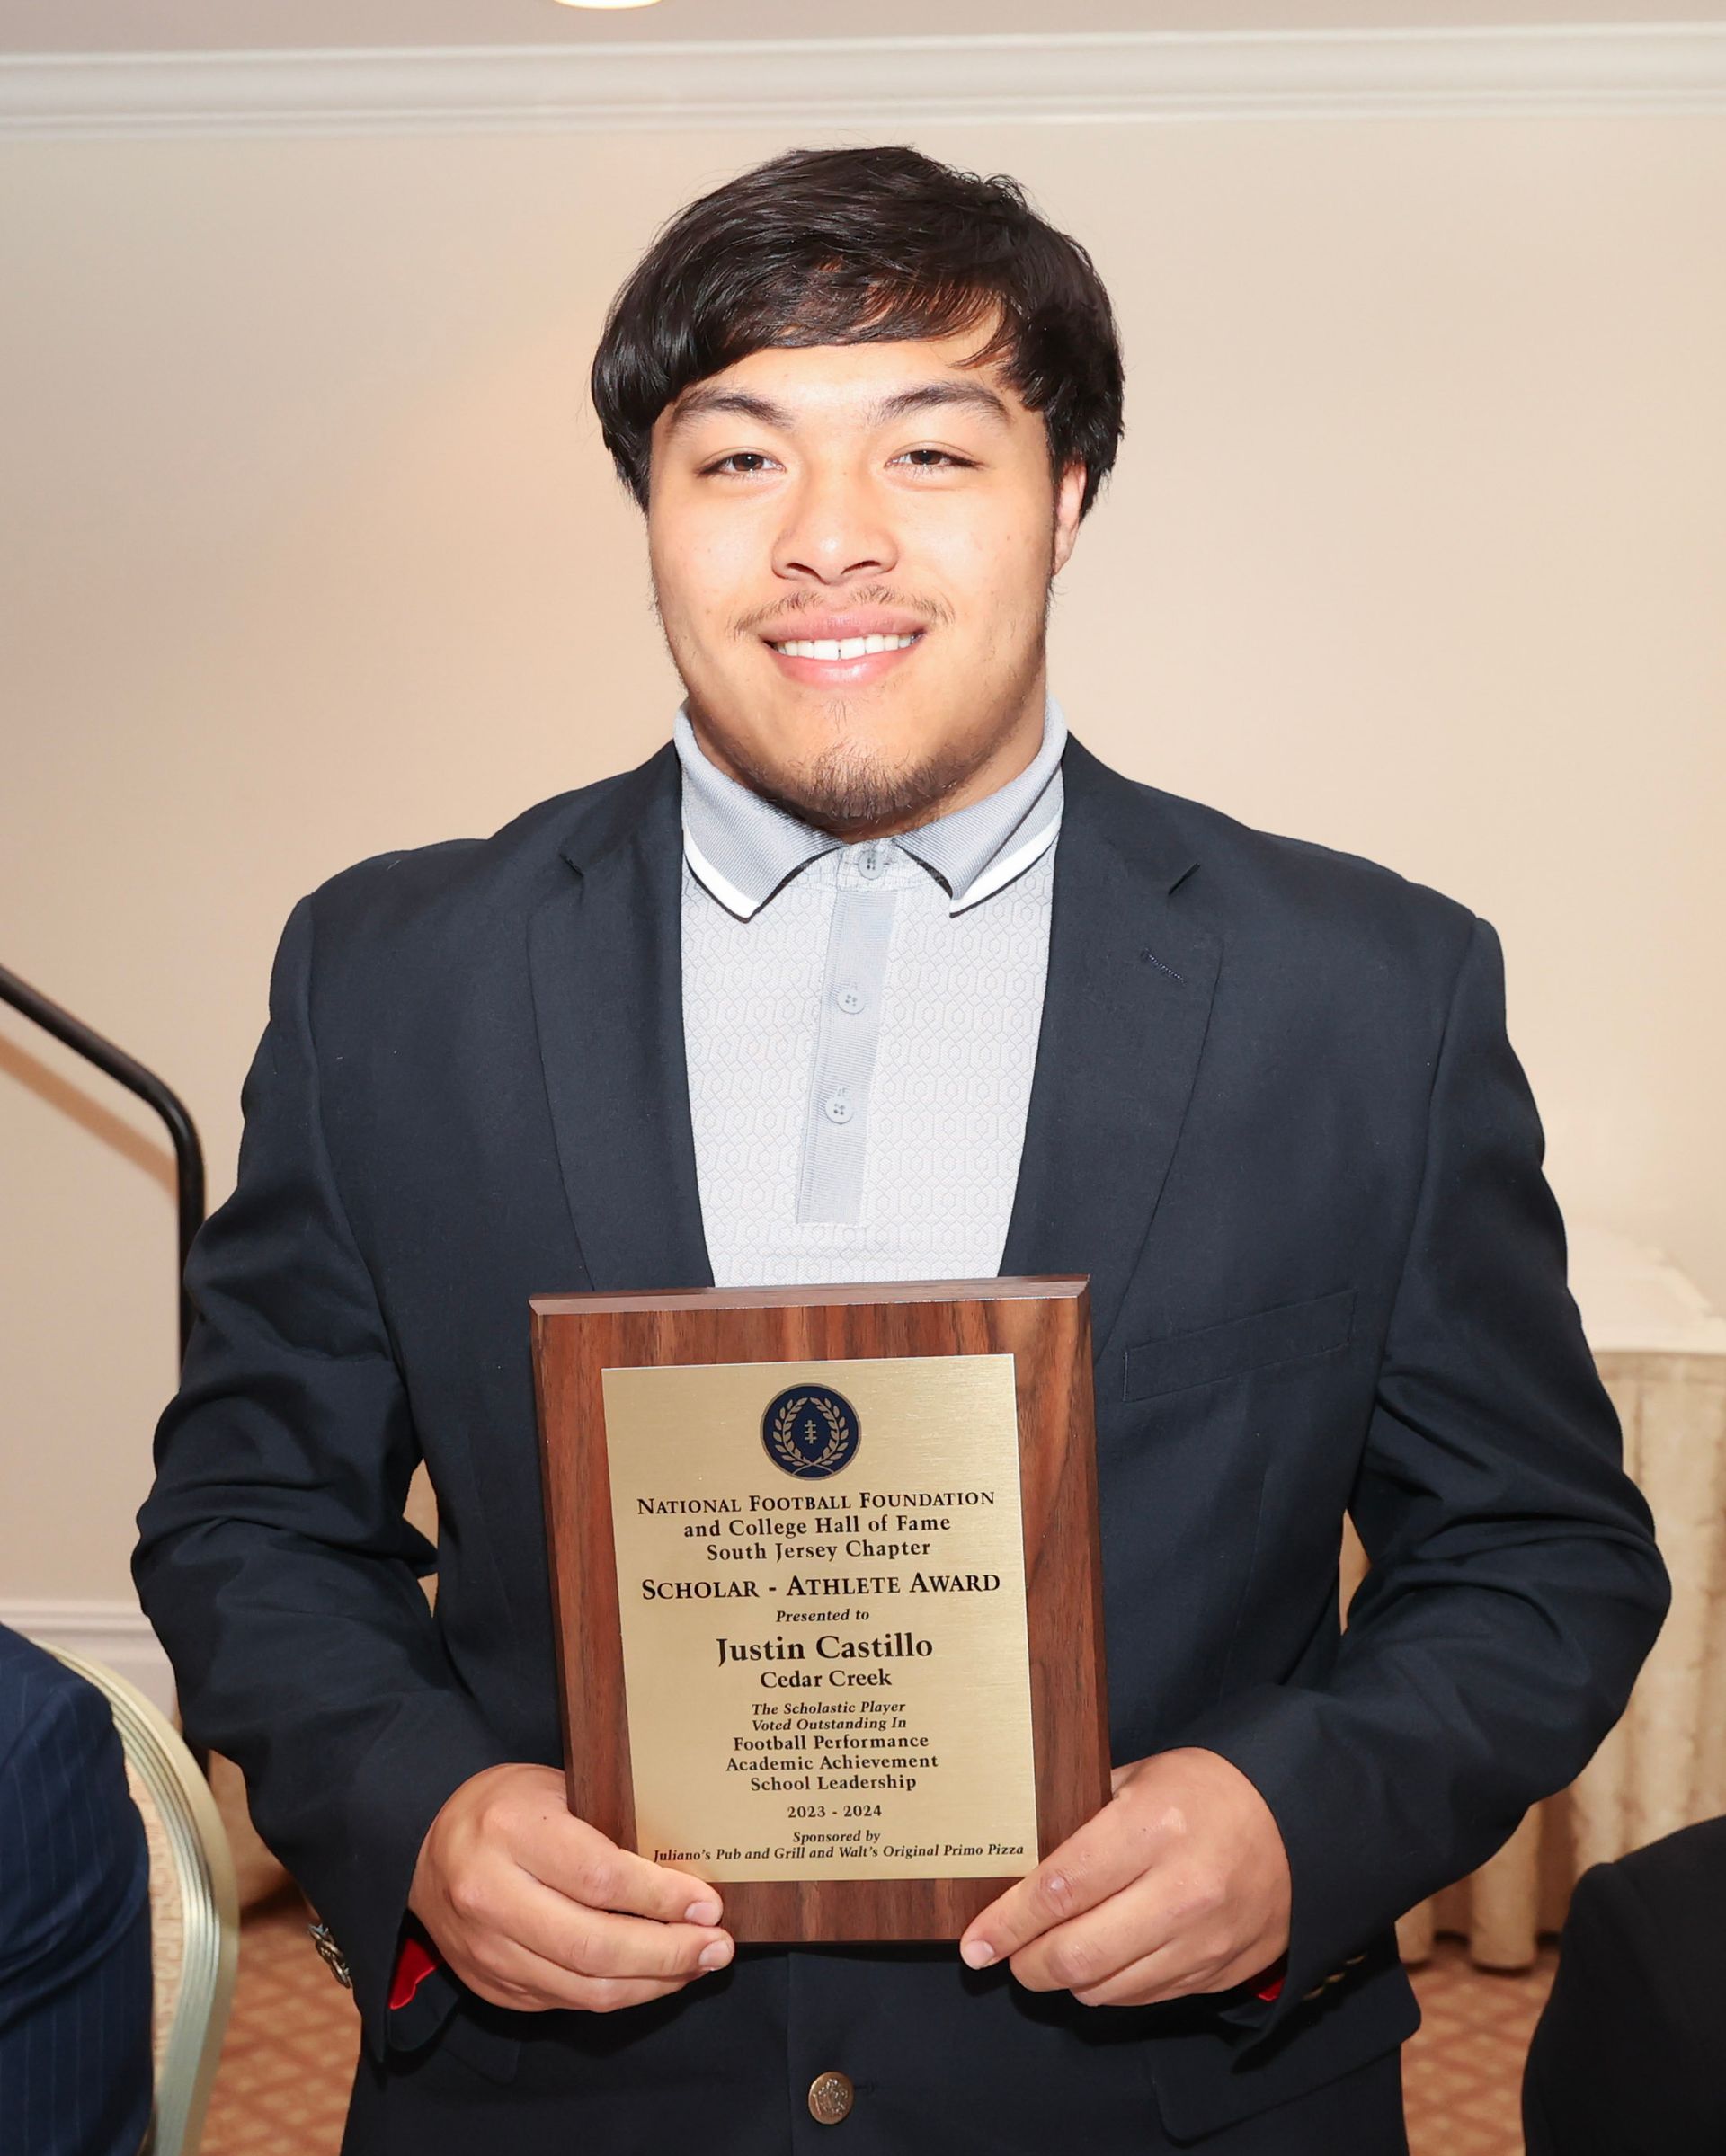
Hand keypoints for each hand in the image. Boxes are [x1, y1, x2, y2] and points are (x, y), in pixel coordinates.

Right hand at [408, 1762, 733, 2012]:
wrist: (421, 1847)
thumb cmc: (505, 1807)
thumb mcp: (554, 1788)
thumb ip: (608, 1825)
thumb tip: (687, 1868)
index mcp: (511, 1833)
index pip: (600, 1878)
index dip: (661, 1898)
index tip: (708, 1904)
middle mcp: (491, 1896)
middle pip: (595, 1946)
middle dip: (669, 1953)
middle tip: (717, 1946)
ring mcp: (487, 1950)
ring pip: (584, 1987)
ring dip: (652, 1982)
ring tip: (697, 1964)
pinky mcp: (490, 1985)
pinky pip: (566, 2001)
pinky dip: (619, 1993)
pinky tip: (653, 1976)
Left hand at [957, 1748, 1289, 2007]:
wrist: (1302, 1822)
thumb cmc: (1210, 1791)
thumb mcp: (1143, 1778)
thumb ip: (1084, 1814)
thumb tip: (1022, 1856)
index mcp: (1154, 1828)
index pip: (1061, 1888)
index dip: (1009, 1921)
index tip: (977, 1941)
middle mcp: (1180, 1891)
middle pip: (1077, 1954)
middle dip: (1027, 1962)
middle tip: (1005, 1954)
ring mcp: (1203, 1941)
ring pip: (1106, 1988)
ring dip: (1065, 1979)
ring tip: (1049, 1956)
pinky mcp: (1218, 1972)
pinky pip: (1143, 1999)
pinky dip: (1109, 1988)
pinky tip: (1099, 1963)